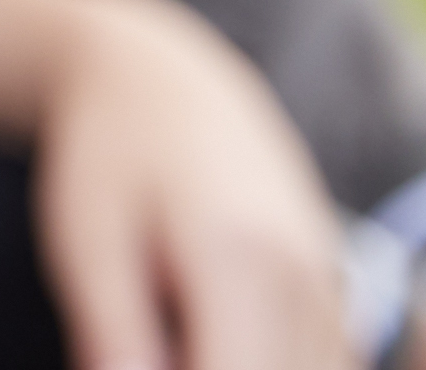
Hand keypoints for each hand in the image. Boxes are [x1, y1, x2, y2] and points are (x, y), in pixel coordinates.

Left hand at [32, 0, 348, 369]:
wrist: (172, 84)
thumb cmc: (112, 157)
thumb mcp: (86, 239)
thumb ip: (112, 334)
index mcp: (247, 267)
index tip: (129, 356)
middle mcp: (311, 288)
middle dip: (192, 367)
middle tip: (141, 338)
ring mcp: (336, 297)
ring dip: (230, 360)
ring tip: (166, 322)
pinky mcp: (339, 306)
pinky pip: (317, 369)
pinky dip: (263, 362)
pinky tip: (203, 331)